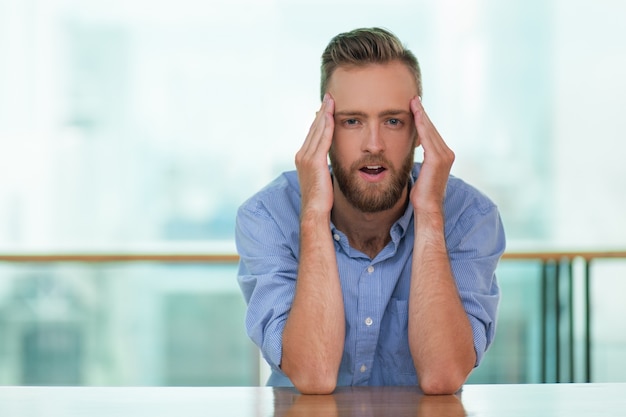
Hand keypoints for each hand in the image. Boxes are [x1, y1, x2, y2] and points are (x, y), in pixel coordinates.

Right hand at [295, 94, 334, 215]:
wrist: (314, 211)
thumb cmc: (320, 200)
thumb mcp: (321, 179)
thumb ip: (324, 167)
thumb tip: (331, 164)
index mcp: (303, 158)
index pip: (312, 134)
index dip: (319, 120)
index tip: (326, 108)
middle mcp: (302, 155)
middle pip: (313, 128)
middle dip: (321, 112)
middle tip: (329, 97)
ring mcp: (307, 158)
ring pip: (317, 130)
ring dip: (324, 113)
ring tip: (331, 100)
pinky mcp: (314, 161)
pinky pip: (322, 139)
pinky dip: (326, 125)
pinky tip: (331, 114)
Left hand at [409, 96, 454, 213]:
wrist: (428, 208)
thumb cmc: (422, 195)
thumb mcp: (422, 173)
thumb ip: (422, 161)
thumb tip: (413, 153)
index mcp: (443, 156)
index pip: (431, 134)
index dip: (424, 120)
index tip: (415, 108)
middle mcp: (447, 153)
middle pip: (432, 129)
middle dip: (422, 113)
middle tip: (414, 98)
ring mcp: (444, 156)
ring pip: (430, 130)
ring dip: (422, 115)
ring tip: (413, 102)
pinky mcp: (437, 159)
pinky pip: (428, 137)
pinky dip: (422, 125)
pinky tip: (416, 114)